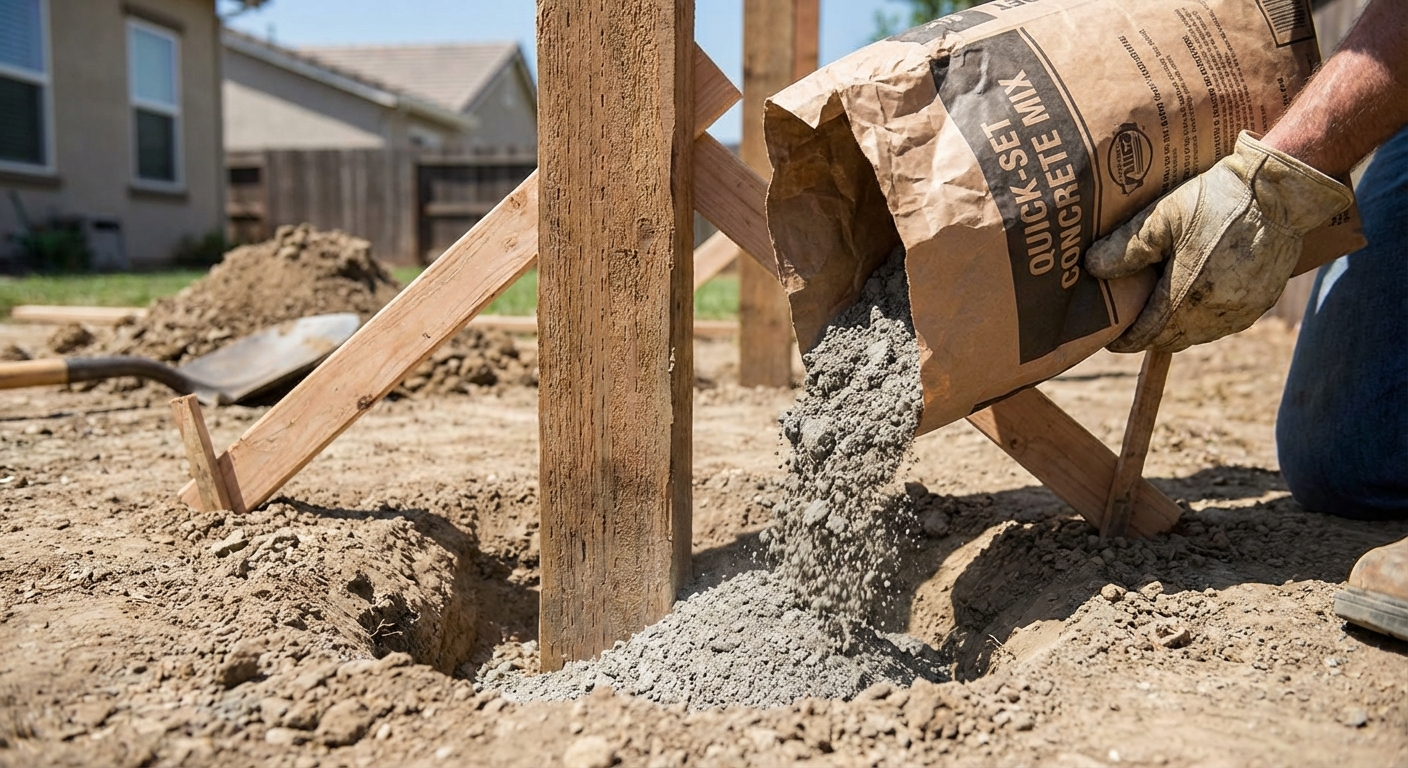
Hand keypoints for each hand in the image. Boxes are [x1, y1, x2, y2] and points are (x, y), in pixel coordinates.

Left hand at [1085, 131, 1353, 352]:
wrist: (1282, 191)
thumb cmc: (1219, 198)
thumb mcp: (1164, 216)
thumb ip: (1127, 247)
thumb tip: (1092, 268)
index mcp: (1189, 293)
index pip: (1150, 332)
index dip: (1128, 340)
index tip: (1112, 341)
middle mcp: (1218, 310)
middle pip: (1174, 338)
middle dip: (1150, 336)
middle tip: (1132, 326)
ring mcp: (1244, 309)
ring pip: (1201, 334)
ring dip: (1178, 330)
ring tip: (1159, 315)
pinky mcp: (1263, 301)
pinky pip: (1225, 323)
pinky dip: (1204, 321)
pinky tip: (1195, 305)